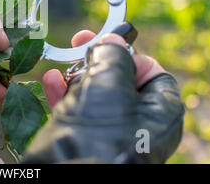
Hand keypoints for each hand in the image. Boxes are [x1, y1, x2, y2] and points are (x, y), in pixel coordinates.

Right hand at [23, 31, 183, 162]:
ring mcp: (109, 131)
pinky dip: (63, 92)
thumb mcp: (110, 81)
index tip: (108, 42)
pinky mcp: (84, 136)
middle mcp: (138, 123)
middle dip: (96, 60)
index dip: (129, 54)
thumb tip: (112, 41)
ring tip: (61, 62)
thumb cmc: (99, 130)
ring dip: (75, 74)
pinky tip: (50, 80)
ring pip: (94, 93)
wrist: (67, 168)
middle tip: (80, 42)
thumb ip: (112, 53)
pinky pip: (76, 108)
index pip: (152, 72)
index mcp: (158, 111)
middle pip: (119, 80)